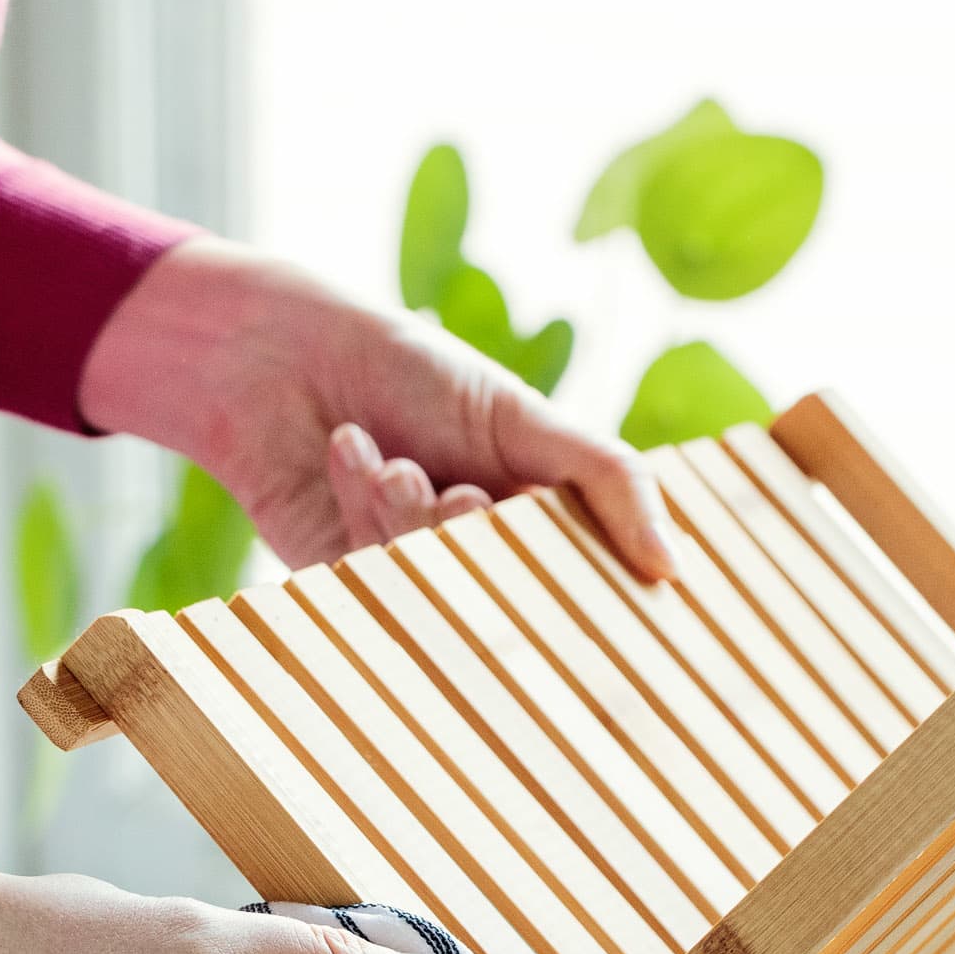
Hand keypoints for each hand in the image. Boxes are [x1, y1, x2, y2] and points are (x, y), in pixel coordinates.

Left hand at [78, 235, 678, 579]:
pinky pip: (374, 581)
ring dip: (409, 514)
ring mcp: (412, 577)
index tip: (575, 569)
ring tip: (390, 456)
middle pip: (508, 599)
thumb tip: (674, 567)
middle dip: (475, 539)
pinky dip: (362, 506)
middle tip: (459, 490)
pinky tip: (348, 450)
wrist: (280, 355)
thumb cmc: (412, 371)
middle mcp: (476, 561)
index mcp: (534, 525)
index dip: (585, 582)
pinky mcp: (347, 588)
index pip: (583, 583)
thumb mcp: (524, 415)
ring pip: (436, 586)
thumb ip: (608, 478)